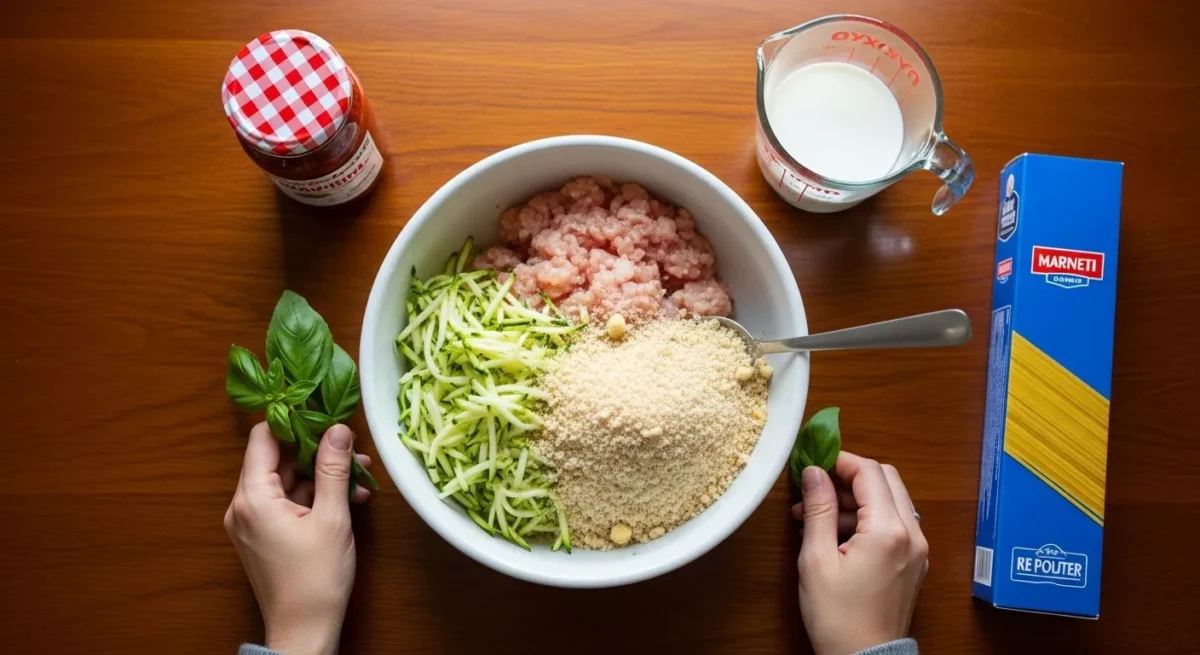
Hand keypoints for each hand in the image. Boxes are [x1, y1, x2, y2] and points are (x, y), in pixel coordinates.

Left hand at [224, 422, 372, 654]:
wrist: (303, 632)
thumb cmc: (316, 579)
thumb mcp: (332, 518)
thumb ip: (334, 469)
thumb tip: (338, 429)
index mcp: (253, 497)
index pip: (263, 438)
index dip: (293, 420)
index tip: (323, 411)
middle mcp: (243, 506)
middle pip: (278, 459)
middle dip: (318, 452)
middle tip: (354, 451)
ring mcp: (251, 522)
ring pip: (287, 481)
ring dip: (322, 476)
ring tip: (359, 479)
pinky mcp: (263, 536)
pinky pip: (287, 502)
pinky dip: (314, 497)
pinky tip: (347, 500)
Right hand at [792, 451, 927, 654]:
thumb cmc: (837, 617)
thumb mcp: (817, 560)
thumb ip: (819, 510)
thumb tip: (813, 472)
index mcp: (889, 531)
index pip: (869, 472)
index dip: (839, 461)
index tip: (812, 463)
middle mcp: (912, 534)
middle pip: (886, 479)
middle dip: (850, 476)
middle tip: (816, 487)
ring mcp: (918, 549)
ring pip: (892, 499)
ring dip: (857, 498)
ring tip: (816, 516)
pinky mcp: (915, 562)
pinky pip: (895, 522)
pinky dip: (869, 516)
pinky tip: (838, 533)